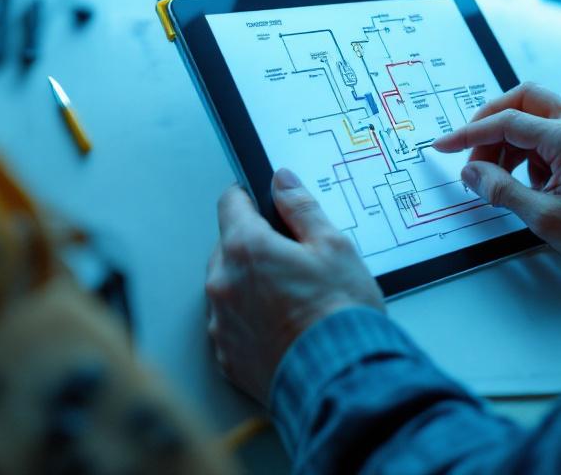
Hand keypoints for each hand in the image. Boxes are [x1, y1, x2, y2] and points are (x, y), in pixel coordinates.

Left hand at [206, 169, 384, 403]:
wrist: (339, 377)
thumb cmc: (340, 313)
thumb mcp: (334, 246)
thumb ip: (302, 209)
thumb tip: (283, 182)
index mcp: (246, 248)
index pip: (230, 203)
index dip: (248, 198)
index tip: (261, 201)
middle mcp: (223, 283)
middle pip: (227, 248)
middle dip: (254, 247)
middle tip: (292, 260)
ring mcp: (220, 322)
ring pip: (228, 288)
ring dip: (249, 286)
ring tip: (291, 300)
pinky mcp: (225, 355)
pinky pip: (231, 325)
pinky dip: (249, 322)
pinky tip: (281, 327)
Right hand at [432, 82, 560, 278]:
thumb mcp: (545, 218)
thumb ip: (502, 191)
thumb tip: (472, 173)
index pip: (507, 122)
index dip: (470, 134)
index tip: (446, 145)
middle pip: (522, 98)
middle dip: (490, 123)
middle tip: (472, 154)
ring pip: (534, 111)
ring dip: (509, 138)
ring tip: (499, 176)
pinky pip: (548, 128)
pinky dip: (528, 147)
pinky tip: (528, 178)